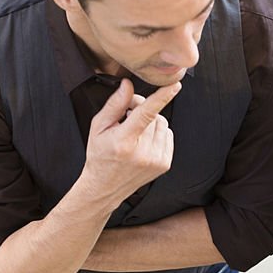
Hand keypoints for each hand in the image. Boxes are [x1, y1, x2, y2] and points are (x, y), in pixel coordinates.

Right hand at [80, 79, 180, 208]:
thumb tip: (128, 85)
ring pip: (163, 124)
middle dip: (143, 110)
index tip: (174, 85)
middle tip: (128, 117)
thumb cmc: (100, 155)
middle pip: (155, 116)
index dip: (161, 97)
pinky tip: (144, 142)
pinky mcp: (164, 164)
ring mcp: (156, 160)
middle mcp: (143, 153)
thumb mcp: (98, 127)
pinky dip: (158, 134)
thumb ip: (115, 104)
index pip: (146, 114)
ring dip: (152, 122)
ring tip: (135, 133)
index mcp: (124, 141)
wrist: (105, 187)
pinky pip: (168, 136)